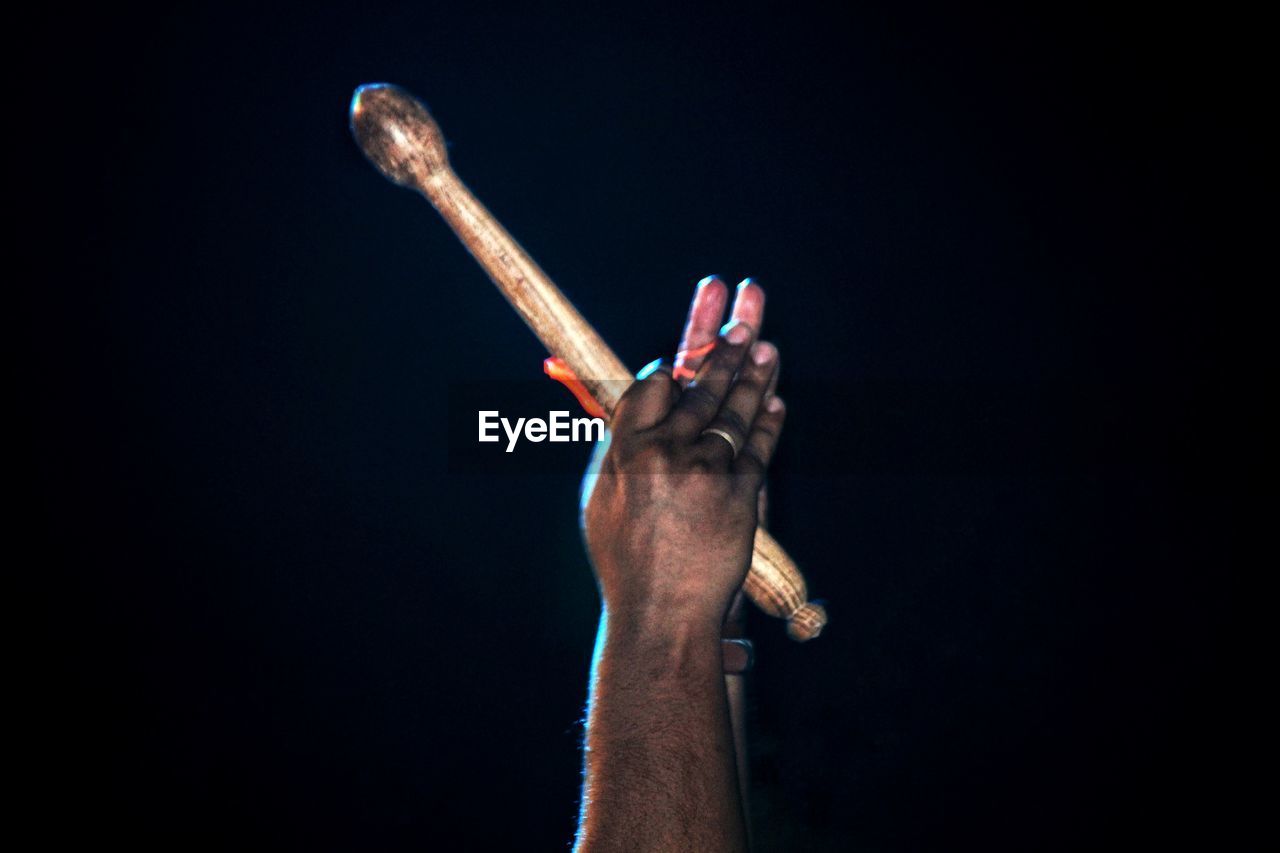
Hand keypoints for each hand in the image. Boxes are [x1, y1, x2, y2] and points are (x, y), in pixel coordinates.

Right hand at [580, 277, 784, 631]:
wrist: (658, 614)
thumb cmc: (626, 561)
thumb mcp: (602, 501)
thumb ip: (617, 451)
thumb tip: (628, 412)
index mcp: (623, 450)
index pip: (650, 385)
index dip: (671, 369)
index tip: (682, 360)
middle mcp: (663, 453)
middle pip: (698, 386)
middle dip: (723, 346)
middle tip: (745, 313)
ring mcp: (704, 471)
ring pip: (734, 410)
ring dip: (754, 373)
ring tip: (766, 346)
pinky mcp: (739, 494)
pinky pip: (759, 447)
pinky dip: (770, 422)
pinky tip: (778, 403)